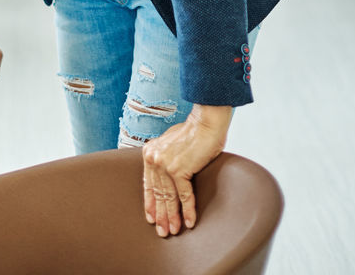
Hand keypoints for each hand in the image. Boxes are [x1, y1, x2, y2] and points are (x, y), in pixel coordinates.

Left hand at [142, 105, 232, 237]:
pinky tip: (190, 222)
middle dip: (161, 215)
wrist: (205, 122)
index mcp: (150, 153)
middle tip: (163, 232)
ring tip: (175, 230)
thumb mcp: (170, 144)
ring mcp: (165, 165)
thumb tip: (164, 176)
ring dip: (173, 217)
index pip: (149, 185)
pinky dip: (188, 211)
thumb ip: (164, 159)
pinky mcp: (179, 169)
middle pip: (158, 194)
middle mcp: (154, 159)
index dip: (150, 203)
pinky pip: (184, 196)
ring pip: (169, 198)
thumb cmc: (192, 132)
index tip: (151, 218)